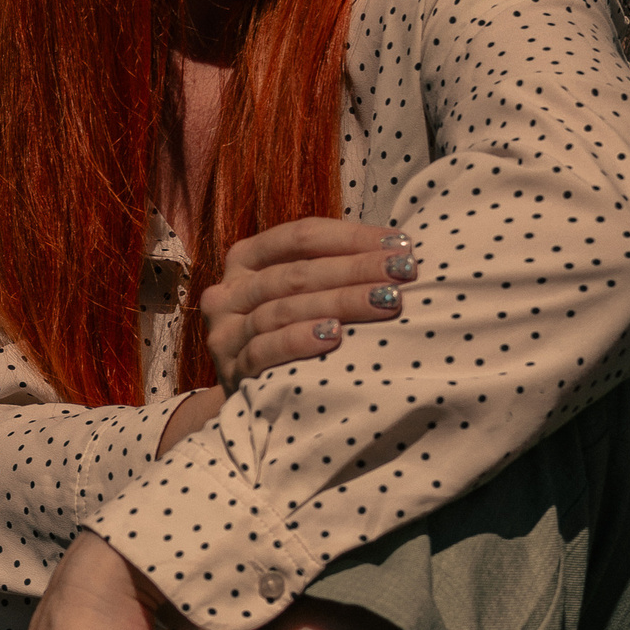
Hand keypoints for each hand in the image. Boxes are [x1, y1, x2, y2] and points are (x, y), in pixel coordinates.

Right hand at [200, 217, 415, 390]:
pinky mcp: (230, 369)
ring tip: (385, 300)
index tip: (400, 244)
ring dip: (341, 302)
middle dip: (356, 269)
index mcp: (245, 259)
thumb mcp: (295, 292)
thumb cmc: (287, 331)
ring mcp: (226, 332)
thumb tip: (396, 249)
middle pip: (296, 274)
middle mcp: (228, 291)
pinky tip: (336, 335)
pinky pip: (265, 350)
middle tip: (404, 270)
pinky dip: (300, 340)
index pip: (299, 237)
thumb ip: (327, 267)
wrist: (247, 392)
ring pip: (284, 309)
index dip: (351, 237)